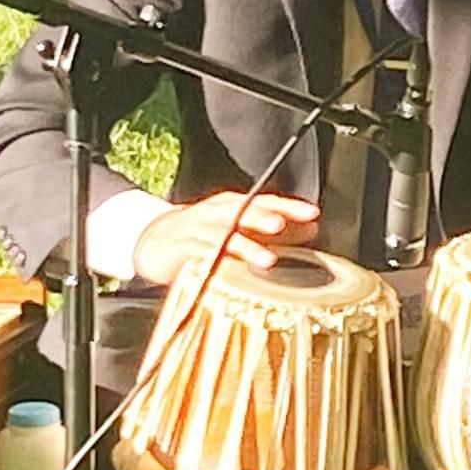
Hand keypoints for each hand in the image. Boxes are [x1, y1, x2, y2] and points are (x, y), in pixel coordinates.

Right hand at [133, 192, 320, 286]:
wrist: (157, 241)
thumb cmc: (208, 234)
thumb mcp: (242, 227)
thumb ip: (276, 229)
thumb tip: (312, 229)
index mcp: (236, 205)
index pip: (266, 200)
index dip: (289, 206)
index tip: (312, 213)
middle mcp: (219, 212)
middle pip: (243, 211)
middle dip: (262, 217)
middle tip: (281, 225)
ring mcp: (200, 229)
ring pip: (224, 235)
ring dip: (246, 246)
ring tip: (268, 259)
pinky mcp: (183, 249)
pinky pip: (200, 254)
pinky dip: (215, 260)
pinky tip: (229, 269)